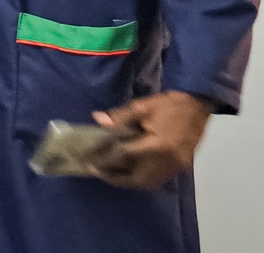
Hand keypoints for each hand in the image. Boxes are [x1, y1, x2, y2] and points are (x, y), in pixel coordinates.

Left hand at [89, 91, 213, 188]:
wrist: (198, 105)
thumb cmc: (169, 105)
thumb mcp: (141, 106)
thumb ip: (119, 117)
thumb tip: (97, 119)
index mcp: (156, 145)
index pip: (124, 156)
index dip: (104, 159)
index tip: (89, 160)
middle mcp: (167, 161)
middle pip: (136, 178)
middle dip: (115, 177)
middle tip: (98, 171)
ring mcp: (176, 166)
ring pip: (148, 182)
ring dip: (129, 180)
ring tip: (111, 174)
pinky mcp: (181, 166)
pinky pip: (159, 179)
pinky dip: (143, 178)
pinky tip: (131, 172)